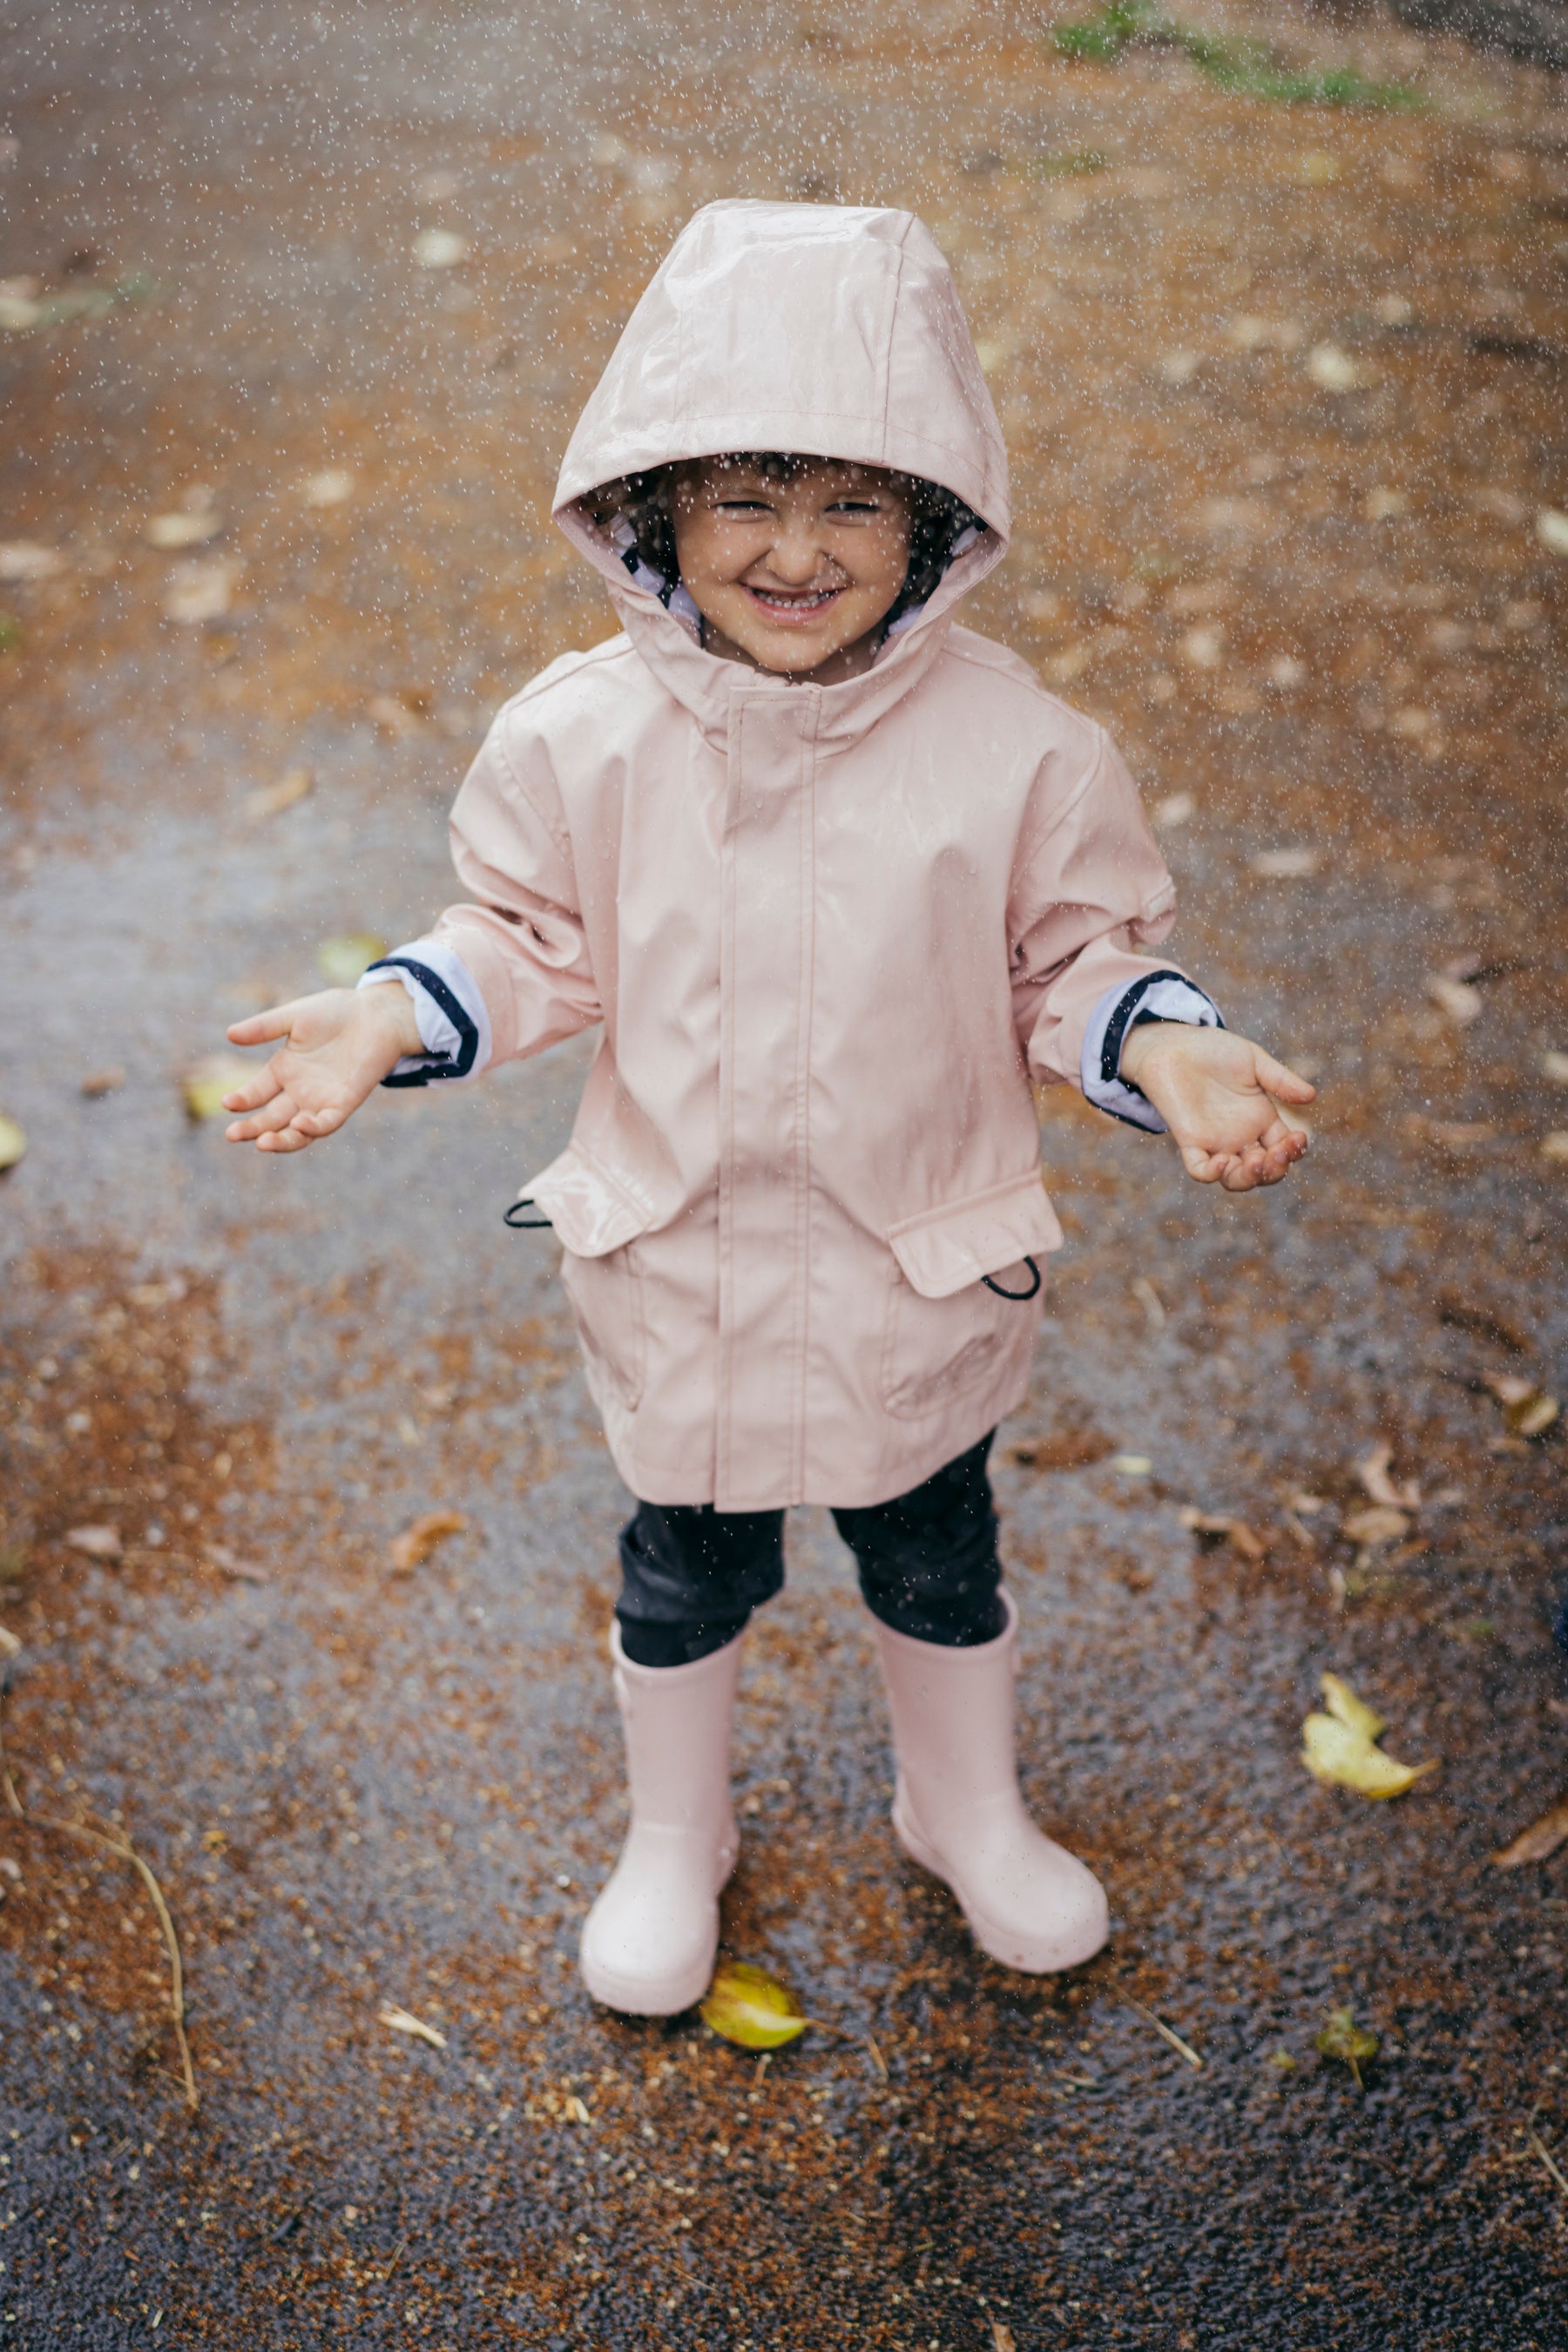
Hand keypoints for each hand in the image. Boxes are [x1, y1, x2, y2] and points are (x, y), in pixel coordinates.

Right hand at [222, 982, 421, 1152]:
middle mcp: (299, 1090)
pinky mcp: (344, 1104)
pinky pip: (326, 1124)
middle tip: (232, 1135)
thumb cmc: (336, 1012)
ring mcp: (321, 1100)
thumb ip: (264, 1027)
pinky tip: (299, 1124)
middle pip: (271, 1118)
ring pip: (296, 1131)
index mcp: (283, 1070)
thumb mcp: (294, 1017)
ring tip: (261, 1143)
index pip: (256, 1093)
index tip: (228, 1103)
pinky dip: (313, 1128)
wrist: (376, 1014)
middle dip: (251, 1128)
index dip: (241, 1100)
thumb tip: (229, 1034)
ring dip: (279, 1140)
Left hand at [1117, 1023, 1314, 1191]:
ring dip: (1250, 1178)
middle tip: (1277, 1153)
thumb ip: (1280, 1079)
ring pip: (1235, 1178)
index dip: (1295, 1150)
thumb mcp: (1253, 1061)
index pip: (1284, 1148)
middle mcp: (1241, 1136)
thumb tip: (1311, 1096)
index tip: (1297, 1138)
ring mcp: (1215, 1142)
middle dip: (1276, 1169)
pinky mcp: (1189, 1141)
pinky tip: (1222, 1162)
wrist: (1174, 1044)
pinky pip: (1199, 1170)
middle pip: (1265, 1171)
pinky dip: (1211, 1174)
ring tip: (1256, 1161)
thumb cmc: (1214, 1050)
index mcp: (1261, 1120)